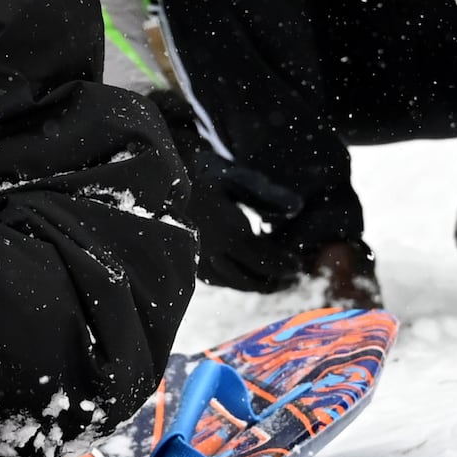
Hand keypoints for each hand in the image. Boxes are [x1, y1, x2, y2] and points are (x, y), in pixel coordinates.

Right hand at [150, 90, 297, 288]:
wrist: (158, 177)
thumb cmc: (201, 172)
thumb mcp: (236, 177)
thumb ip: (267, 195)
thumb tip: (297, 207)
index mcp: (227, 232)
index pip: (263, 260)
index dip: (284, 266)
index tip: (299, 266)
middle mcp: (211, 251)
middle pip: (248, 279)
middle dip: (272, 282)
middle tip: (291, 280)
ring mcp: (196, 258)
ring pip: (231, 282)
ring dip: (254, 284)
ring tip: (272, 280)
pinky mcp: (186, 259)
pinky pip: (216, 278)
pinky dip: (235, 279)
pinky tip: (243, 271)